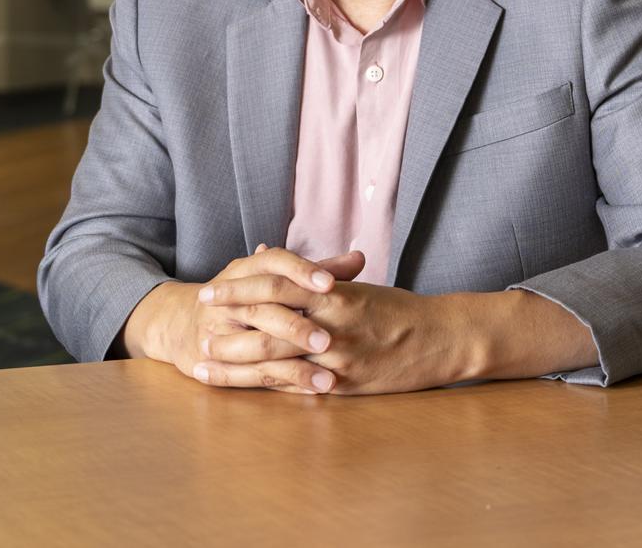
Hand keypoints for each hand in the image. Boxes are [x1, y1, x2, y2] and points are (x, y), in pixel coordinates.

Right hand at [165, 245, 363, 392]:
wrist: (185, 320)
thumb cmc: (245, 295)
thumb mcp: (274, 277)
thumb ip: (318, 270)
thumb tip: (359, 258)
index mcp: (247, 270)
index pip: (274, 263)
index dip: (302, 271)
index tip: (330, 283)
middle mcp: (230, 298)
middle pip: (264, 309)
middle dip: (297, 326)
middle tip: (329, 339)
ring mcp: (219, 332)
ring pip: (258, 348)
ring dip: (295, 366)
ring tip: (329, 378)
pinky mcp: (217, 363)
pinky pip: (252, 376)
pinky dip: (284, 383)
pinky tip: (311, 391)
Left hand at [196, 276, 468, 394]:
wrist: (443, 338)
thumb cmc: (398, 309)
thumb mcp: (356, 285)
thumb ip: (310, 275)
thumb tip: (267, 253)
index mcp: (334, 293)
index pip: (276, 285)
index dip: (239, 289)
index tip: (210, 291)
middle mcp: (333, 323)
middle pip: (268, 322)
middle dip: (229, 325)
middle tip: (199, 325)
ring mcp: (338, 358)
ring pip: (277, 358)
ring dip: (237, 361)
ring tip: (206, 361)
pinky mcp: (346, 385)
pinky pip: (299, 387)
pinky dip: (268, 386)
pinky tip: (244, 387)